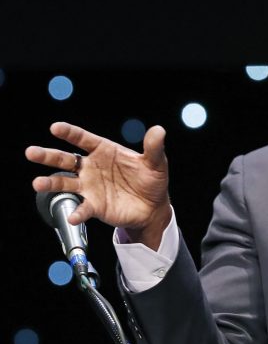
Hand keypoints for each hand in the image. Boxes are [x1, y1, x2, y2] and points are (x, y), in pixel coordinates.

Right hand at [26, 122, 171, 249]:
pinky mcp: (94, 205)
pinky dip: (77, 212)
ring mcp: (90, 187)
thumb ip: (154, 147)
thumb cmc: (151, 180)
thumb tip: (159, 131)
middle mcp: (92, 167)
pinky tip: (73, 216)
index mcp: (105, 151)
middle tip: (31, 152)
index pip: (84, 139)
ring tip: (38, 183)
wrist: (153, 207)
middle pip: (66, 159)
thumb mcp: (156, 162)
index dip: (70, 133)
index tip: (56, 127)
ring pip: (65, 183)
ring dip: (50, 183)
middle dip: (48, 155)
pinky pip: (82, 208)